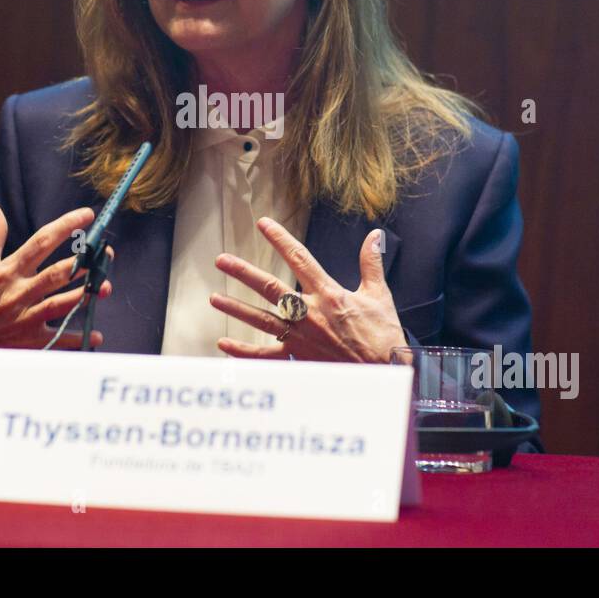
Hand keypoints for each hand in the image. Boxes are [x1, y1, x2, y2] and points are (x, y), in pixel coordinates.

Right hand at [0, 203, 111, 377]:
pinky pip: (57, 340)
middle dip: (84, 262)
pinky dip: (77, 339)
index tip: (87, 215)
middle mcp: (19, 292)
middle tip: (106, 253)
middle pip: (58, 273)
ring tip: (105, 287)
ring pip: (62, 304)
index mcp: (8, 270)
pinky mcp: (27, 341)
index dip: (65, 226)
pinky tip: (95, 336)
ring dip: (86, 295)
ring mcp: (25, 317)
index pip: (41, 241)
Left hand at [209, 217, 407, 362]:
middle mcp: (309, 314)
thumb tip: (374, 236)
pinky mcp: (298, 359)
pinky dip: (243, 351)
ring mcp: (300, 337)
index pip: (300, 259)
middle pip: (270, 288)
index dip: (280, 239)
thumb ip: (371, 263)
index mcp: (329, 294)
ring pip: (261, 319)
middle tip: (222, 261)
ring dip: (236, 308)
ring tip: (215, 298)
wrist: (383, 373)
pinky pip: (265, 355)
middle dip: (244, 272)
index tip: (263, 224)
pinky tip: (224, 343)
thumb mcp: (379, 295)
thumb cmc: (382, 337)